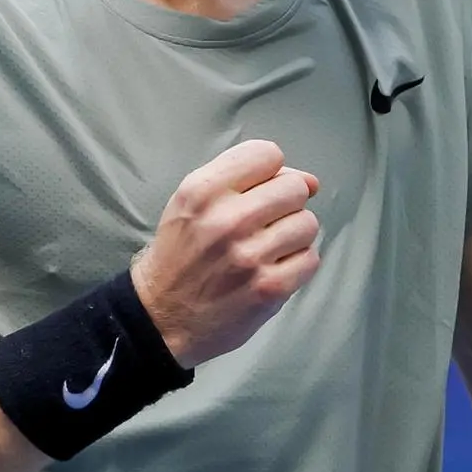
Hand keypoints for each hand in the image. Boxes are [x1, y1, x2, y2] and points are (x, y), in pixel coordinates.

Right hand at [129, 140, 320, 365]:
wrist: (161, 318)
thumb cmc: (181, 255)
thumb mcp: (192, 202)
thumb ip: (245, 179)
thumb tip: (311, 181)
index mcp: (203, 191)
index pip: (267, 154)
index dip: (271, 171)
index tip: (259, 191)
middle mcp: (227, 220)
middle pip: (295, 188)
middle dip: (286, 204)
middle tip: (264, 224)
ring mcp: (250, 255)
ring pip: (308, 223)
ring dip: (293, 236)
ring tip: (267, 249)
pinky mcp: (269, 288)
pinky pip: (310, 259)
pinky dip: (297, 265)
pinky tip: (272, 270)